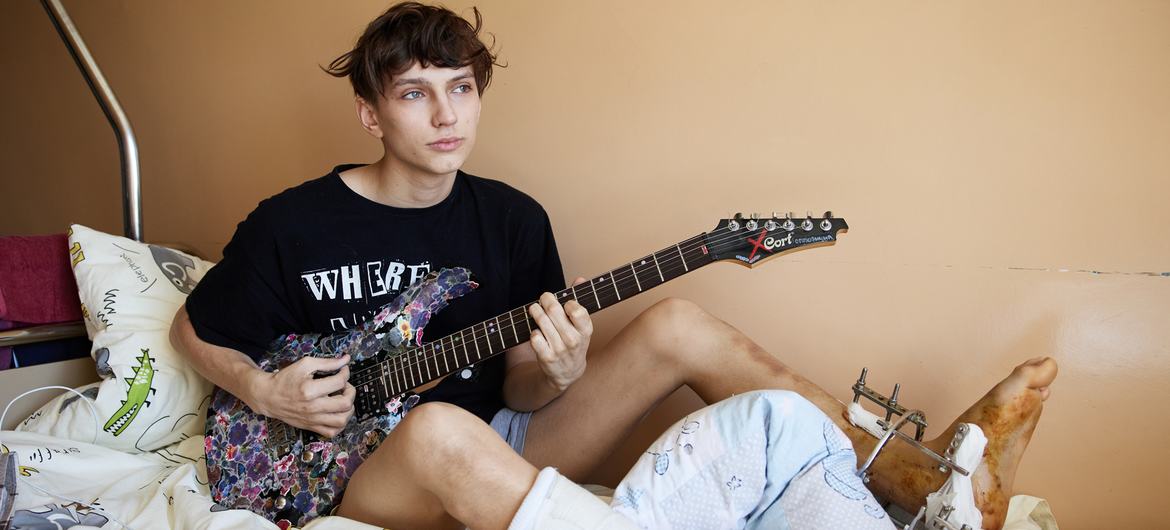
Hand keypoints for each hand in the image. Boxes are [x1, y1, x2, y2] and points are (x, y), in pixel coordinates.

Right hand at [247, 354, 355, 437]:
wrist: (268, 396)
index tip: (343, 370)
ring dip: (348, 409)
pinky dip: (340, 424)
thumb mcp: (305, 364)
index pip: (339, 382)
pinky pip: (332, 432)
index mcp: (310, 390)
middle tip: (345, 386)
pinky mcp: (311, 427)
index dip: (345, 373)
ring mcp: (312, 419)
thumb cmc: (285, 379)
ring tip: (343, 400)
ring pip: (342, 421)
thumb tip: (346, 359)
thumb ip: (327, 362)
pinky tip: (338, 413)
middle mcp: (312, 407)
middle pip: (345, 403)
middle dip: (351, 391)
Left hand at [527, 277, 592, 392]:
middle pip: (554, 311)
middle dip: (546, 300)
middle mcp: (574, 340)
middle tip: (543, 298)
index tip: (565, 303)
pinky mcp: (546, 358)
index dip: (568, 302)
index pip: (577, 309)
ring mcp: (560, 350)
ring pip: (542, 322)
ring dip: (535, 312)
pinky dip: (533, 331)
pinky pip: (534, 337)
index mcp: (586, 330)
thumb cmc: (574, 341)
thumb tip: (580, 279)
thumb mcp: (581, 324)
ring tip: (534, 309)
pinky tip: (537, 331)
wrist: (568, 372)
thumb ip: (579, 301)